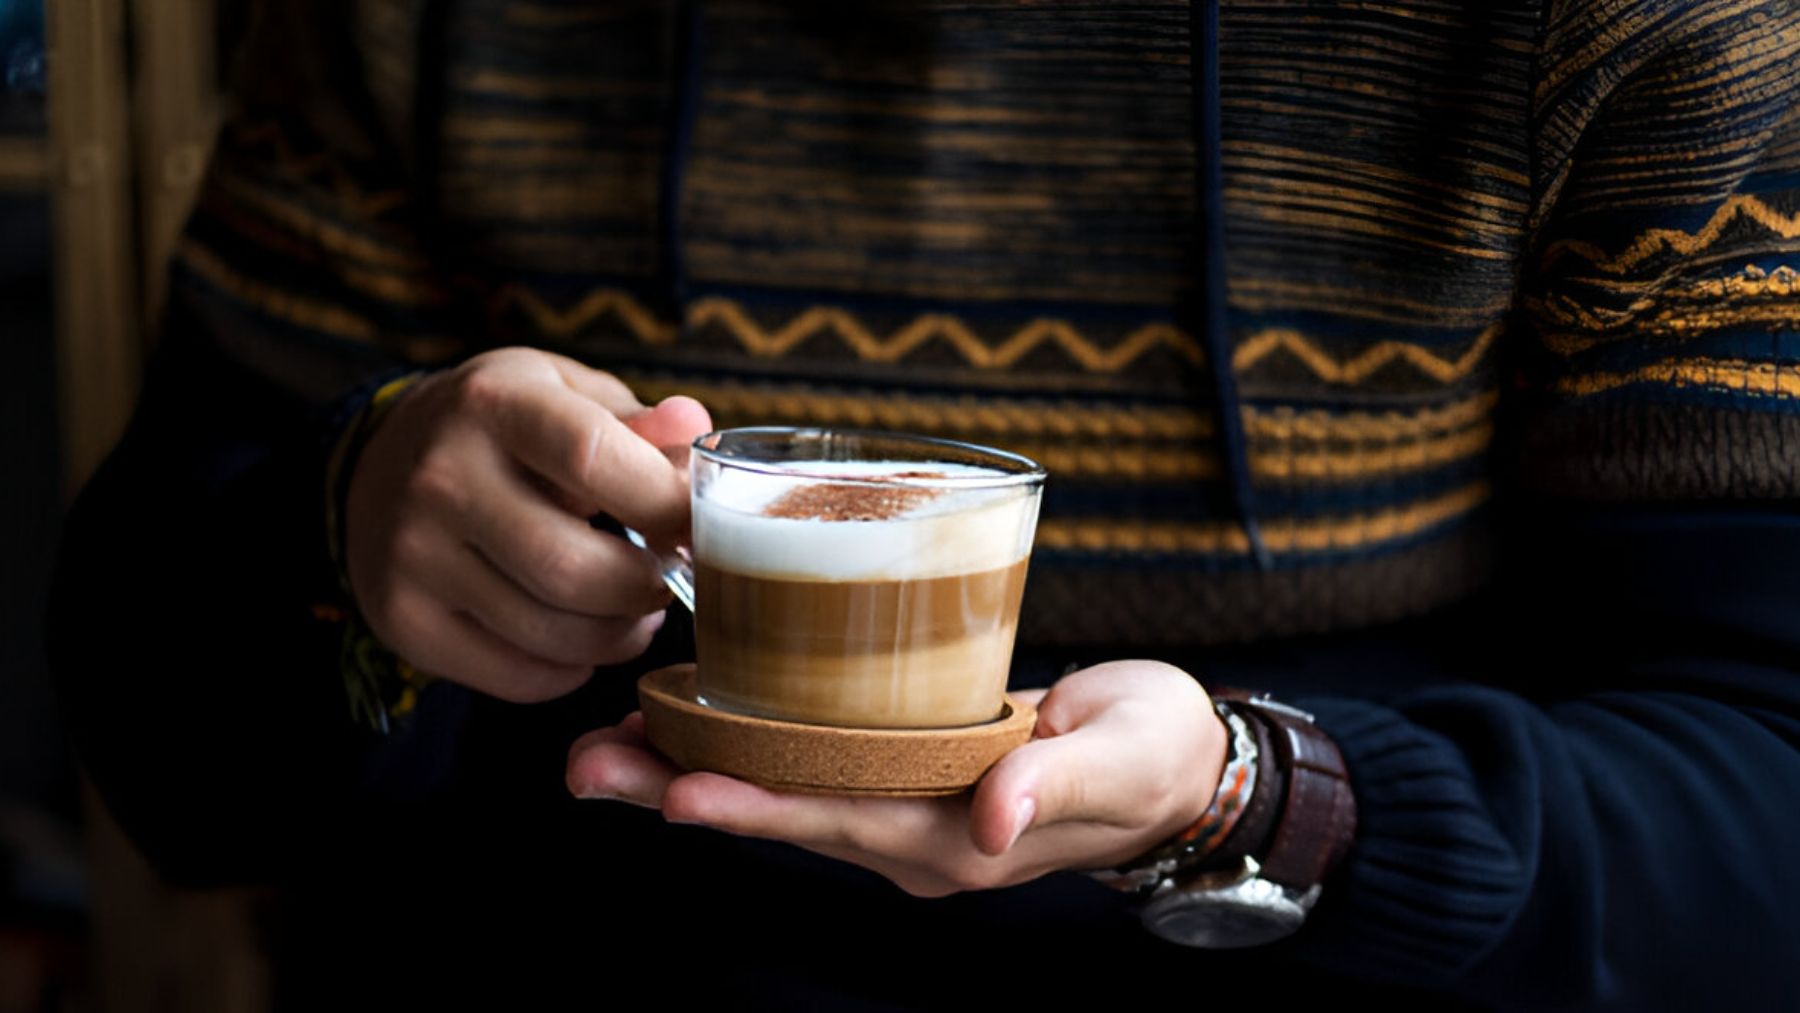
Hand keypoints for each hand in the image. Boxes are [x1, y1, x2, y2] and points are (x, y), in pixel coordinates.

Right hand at [345, 347, 711, 702]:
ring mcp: (413, 555)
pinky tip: (581, 638)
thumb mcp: (561, 393)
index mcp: (493, 403)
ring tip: (635, 613)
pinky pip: (518, 674)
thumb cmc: (501, 428)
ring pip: (553, 633)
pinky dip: (571, 668)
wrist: (376, 463)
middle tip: (668, 580)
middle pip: (576, 568)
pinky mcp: (403, 620)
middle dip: (648, 588)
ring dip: (619, 635)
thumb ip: (636, 421)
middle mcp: (441, 477)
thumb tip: (696, 431)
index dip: (667, 503)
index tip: (702, 525)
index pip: (595, 457)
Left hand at [565, 661, 1227, 896]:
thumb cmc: (1153, 752)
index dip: (758, 807)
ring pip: (785, 795)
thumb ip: (1053, 785)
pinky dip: (747, 752)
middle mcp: (916, 838)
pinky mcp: (906, 778)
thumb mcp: (1121, 759)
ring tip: (605, 752)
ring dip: (694, 774)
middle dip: (684, 792)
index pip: (839, 822)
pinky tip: (693, 727)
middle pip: (785, 815)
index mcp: (961, 840)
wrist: (1176, 764)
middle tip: (590, 769)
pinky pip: (812, 771)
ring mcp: (906, 813)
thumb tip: (990, 819)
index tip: (677, 790)